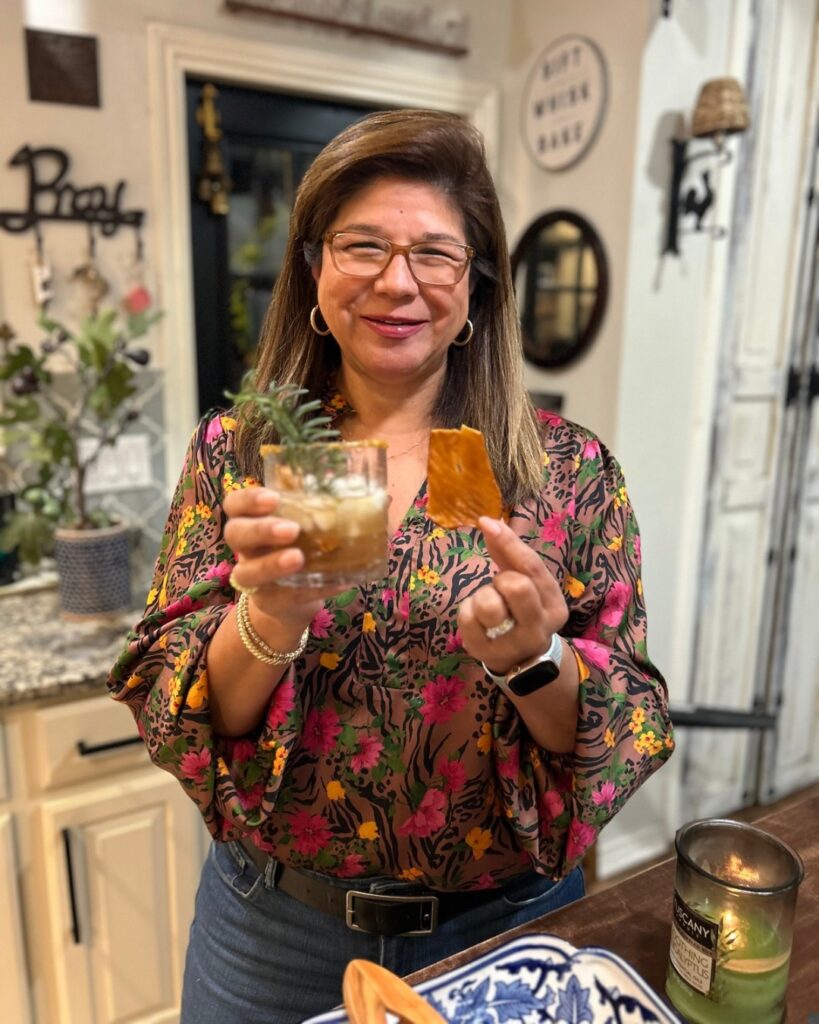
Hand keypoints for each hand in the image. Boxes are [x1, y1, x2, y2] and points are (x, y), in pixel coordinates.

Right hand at [223, 486, 345, 630]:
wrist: (293, 595)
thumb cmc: (299, 546)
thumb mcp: (306, 523)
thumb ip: (321, 506)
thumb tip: (372, 490)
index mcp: (250, 521)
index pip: (234, 504)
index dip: (248, 500)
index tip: (273, 498)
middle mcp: (246, 548)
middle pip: (235, 534)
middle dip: (261, 530)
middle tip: (292, 529)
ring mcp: (254, 578)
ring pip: (247, 572)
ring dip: (272, 564)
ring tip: (298, 558)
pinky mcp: (270, 602)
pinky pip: (284, 597)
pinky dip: (311, 590)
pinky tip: (337, 582)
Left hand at [458, 516, 568, 675]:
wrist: (520, 661)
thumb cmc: (521, 613)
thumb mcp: (527, 584)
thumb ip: (510, 555)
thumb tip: (490, 521)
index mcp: (554, 604)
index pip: (532, 568)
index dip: (508, 542)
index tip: (486, 522)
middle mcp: (539, 627)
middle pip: (516, 586)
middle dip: (500, 580)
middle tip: (500, 588)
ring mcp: (513, 644)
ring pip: (490, 604)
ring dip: (482, 597)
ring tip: (488, 606)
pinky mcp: (485, 653)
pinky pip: (467, 617)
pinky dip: (466, 610)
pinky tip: (477, 619)